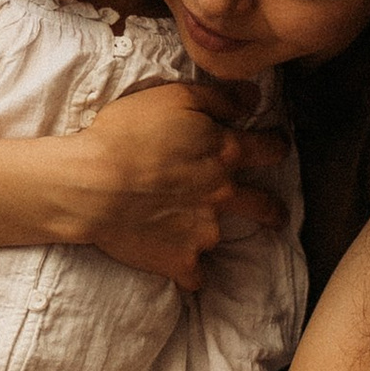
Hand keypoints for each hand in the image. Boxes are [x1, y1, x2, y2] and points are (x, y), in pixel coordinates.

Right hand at [60, 82, 288, 287]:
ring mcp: (205, 232)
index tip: (276, 148)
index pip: (269, 149)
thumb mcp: (174, 96)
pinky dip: (187, 269)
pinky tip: (173, 260)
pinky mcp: (182, 260)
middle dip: (273, 211)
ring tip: (190, 230)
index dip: (275, 146)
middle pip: (264, 206)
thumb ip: (220, 98)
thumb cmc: (127, 133)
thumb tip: (255, 98)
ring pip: (221, 237)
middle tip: (275, 215)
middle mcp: (224, 194)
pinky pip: (195, 275)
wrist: (93, 185)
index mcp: (225, 152)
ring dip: (210, 233)